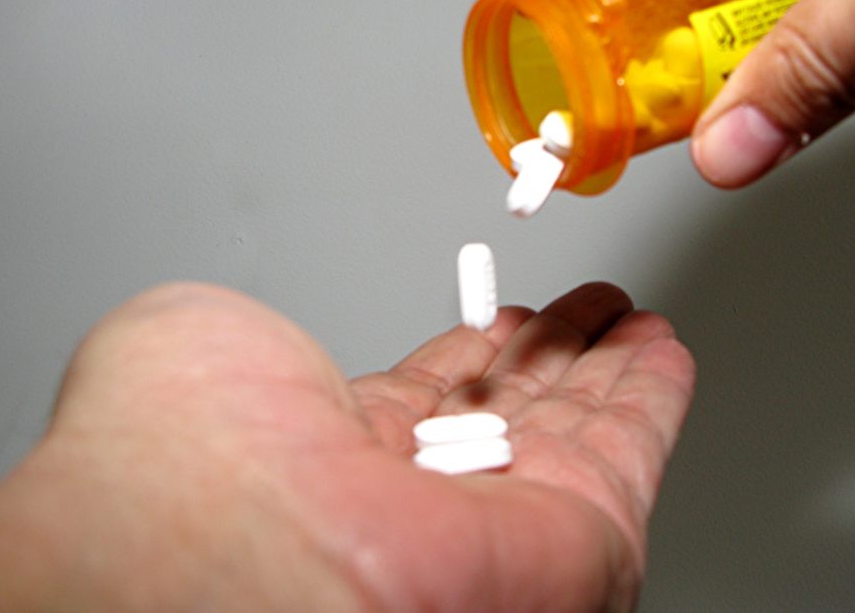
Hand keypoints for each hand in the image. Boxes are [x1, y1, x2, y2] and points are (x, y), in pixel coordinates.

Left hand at [0, 281, 693, 611]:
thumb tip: (270, 351)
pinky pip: (633, 449)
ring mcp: (504, 523)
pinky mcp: (582, 540)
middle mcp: (422, 500)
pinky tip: (662, 350)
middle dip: (553, 351)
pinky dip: (653, 393)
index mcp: (332, 459)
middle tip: (586, 304)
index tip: (502, 319)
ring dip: (610, 362)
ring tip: (630, 313)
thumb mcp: (202, 348)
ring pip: (578, 425)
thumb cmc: (192, 460)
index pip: (428, 399)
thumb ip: (255, 343)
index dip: (473, 353)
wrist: (249, 551)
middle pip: (511, 410)